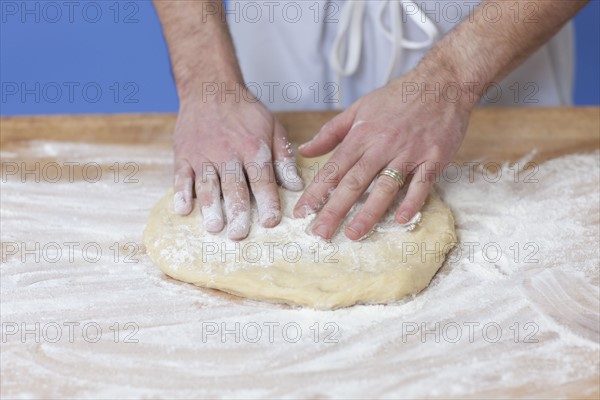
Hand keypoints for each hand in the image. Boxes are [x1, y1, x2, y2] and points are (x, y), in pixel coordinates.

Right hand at [173, 88, 302, 239]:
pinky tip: (183, 210)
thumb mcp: (272, 128)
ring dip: (210, 207)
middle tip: (239, 234)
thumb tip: (296, 186)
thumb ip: (283, 159)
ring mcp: (203, 154)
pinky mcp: (184, 154)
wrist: (210, 88)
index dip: (267, 201)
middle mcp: (227, 152)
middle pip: (234, 186)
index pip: (262, 179)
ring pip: (207, 184)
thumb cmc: (245, 112)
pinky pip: (181, 177)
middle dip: (237, 211)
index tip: (271, 222)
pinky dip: (181, 193)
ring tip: (214, 227)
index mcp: (252, 147)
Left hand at [293, 69, 471, 239]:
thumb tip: (305, 150)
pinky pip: (421, 183)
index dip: (316, 191)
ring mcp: (409, 153)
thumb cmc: (397, 96)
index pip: (334, 168)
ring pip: (385, 186)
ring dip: (369, 212)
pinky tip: (402, 220)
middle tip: (320, 233)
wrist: (442, 82)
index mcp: (362, 135)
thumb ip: (331, 132)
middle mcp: (382, 145)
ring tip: (354, 234)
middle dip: (335, 209)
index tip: (302, 212)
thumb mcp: (359, 109)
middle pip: (354, 182)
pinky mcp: (433, 158)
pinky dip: (412, 201)